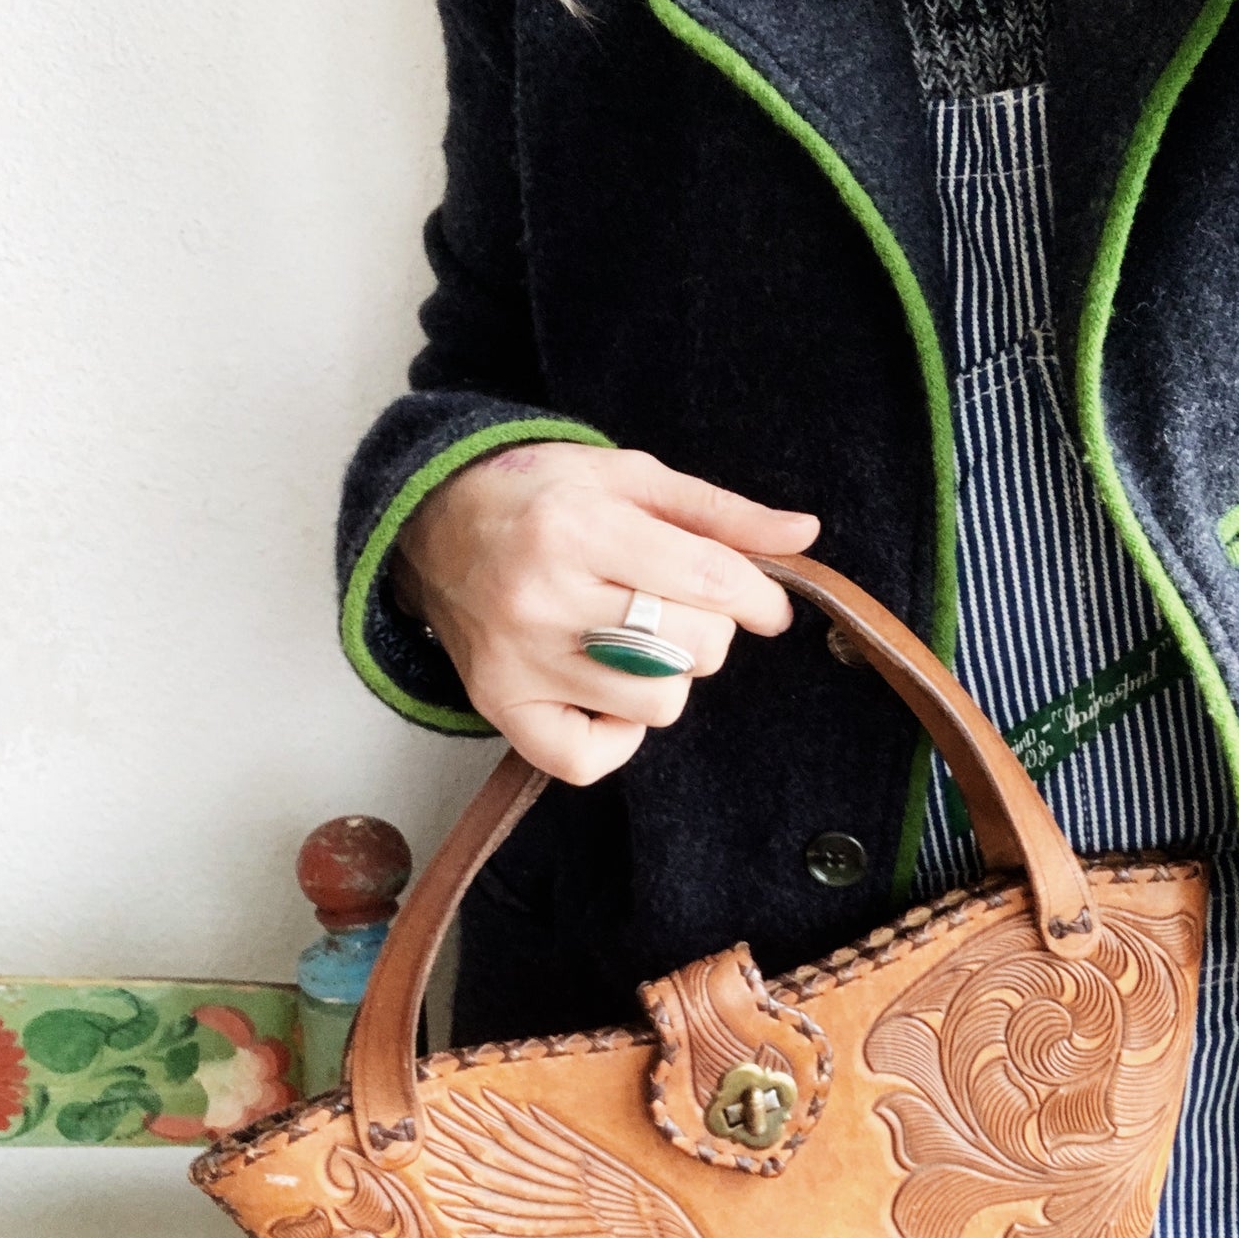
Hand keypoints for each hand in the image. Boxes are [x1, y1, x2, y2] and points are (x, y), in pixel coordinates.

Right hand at [394, 442, 819, 782]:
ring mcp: (519, 660)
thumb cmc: (543, 495)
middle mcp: (544, 597)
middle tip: (679, 610)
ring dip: (668, 679)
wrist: (433, 519)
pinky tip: (608, 694)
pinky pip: (589, 759)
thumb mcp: (630, 478)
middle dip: (710, 631)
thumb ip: (719, 512)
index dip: (759, 599)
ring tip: (636, 642)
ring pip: (657, 706)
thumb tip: (804, 533)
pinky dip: (617, 737)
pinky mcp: (500, 706)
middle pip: (693, 650)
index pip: (711, 582)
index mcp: (581, 527)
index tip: (764, 604)